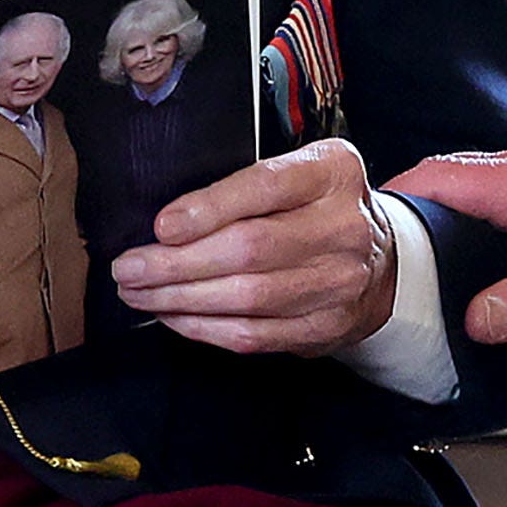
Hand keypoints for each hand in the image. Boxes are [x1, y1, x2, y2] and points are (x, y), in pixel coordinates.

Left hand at [114, 137, 397, 356]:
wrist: (379, 261)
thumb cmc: (318, 208)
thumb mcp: (297, 172)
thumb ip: (244, 186)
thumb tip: (166, 221)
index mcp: (333, 173)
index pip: (265, 186)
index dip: (209, 208)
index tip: (161, 226)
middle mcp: (345, 227)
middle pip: (250, 250)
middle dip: (176, 264)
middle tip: (128, 268)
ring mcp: (340, 282)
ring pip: (246, 298)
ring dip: (180, 299)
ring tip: (138, 292)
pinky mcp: (326, 327)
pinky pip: (253, 335)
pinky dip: (202, 328)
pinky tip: (173, 316)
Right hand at [387, 143, 506, 345]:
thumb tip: (475, 321)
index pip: (439, 176)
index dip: (395, 199)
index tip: (362, 230)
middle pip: (443, 177)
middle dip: (404, 209)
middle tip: (374, 254)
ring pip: (463, 185)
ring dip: (433, 213)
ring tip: (403, 259)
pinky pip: (485, 193)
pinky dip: (460, 215)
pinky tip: (454, 254)